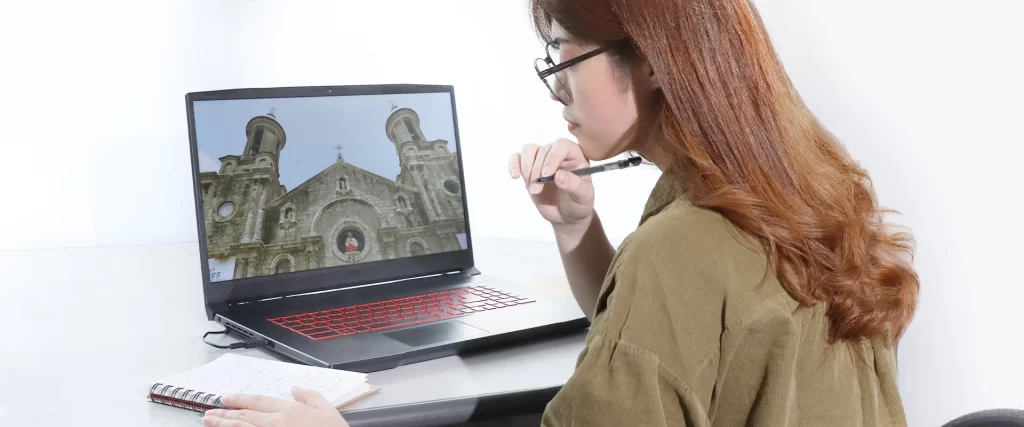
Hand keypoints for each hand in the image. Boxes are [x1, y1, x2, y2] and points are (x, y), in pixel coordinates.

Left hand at [201, 387, 348, 426]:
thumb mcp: (330, 411)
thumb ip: (311, 397)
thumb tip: (296, 388)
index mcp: (290, 410)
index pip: (260, 401)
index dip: (242, 399)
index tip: (227, 399)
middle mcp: (276, 422)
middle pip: (245, 414)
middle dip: (225, 413)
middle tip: (209, 412)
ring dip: (222, 424)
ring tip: (208, 421)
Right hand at [508, 139, 594, 228]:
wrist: (566, 214)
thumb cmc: (578, 203)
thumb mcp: (583, 197)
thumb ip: (575, 186)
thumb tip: (559, 176)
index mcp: (574, 155)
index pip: (561, 145)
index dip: (552, 158)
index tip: (546, 175)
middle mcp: (558, 153)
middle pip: (543, 150)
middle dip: (537, 171)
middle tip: (538, 190)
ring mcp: (542, 159)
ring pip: (528, 150)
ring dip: (526, 168)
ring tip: (532, 188)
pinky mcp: (529, 168)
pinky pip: (517, 157)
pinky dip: (513, 164)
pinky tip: (515, 176)